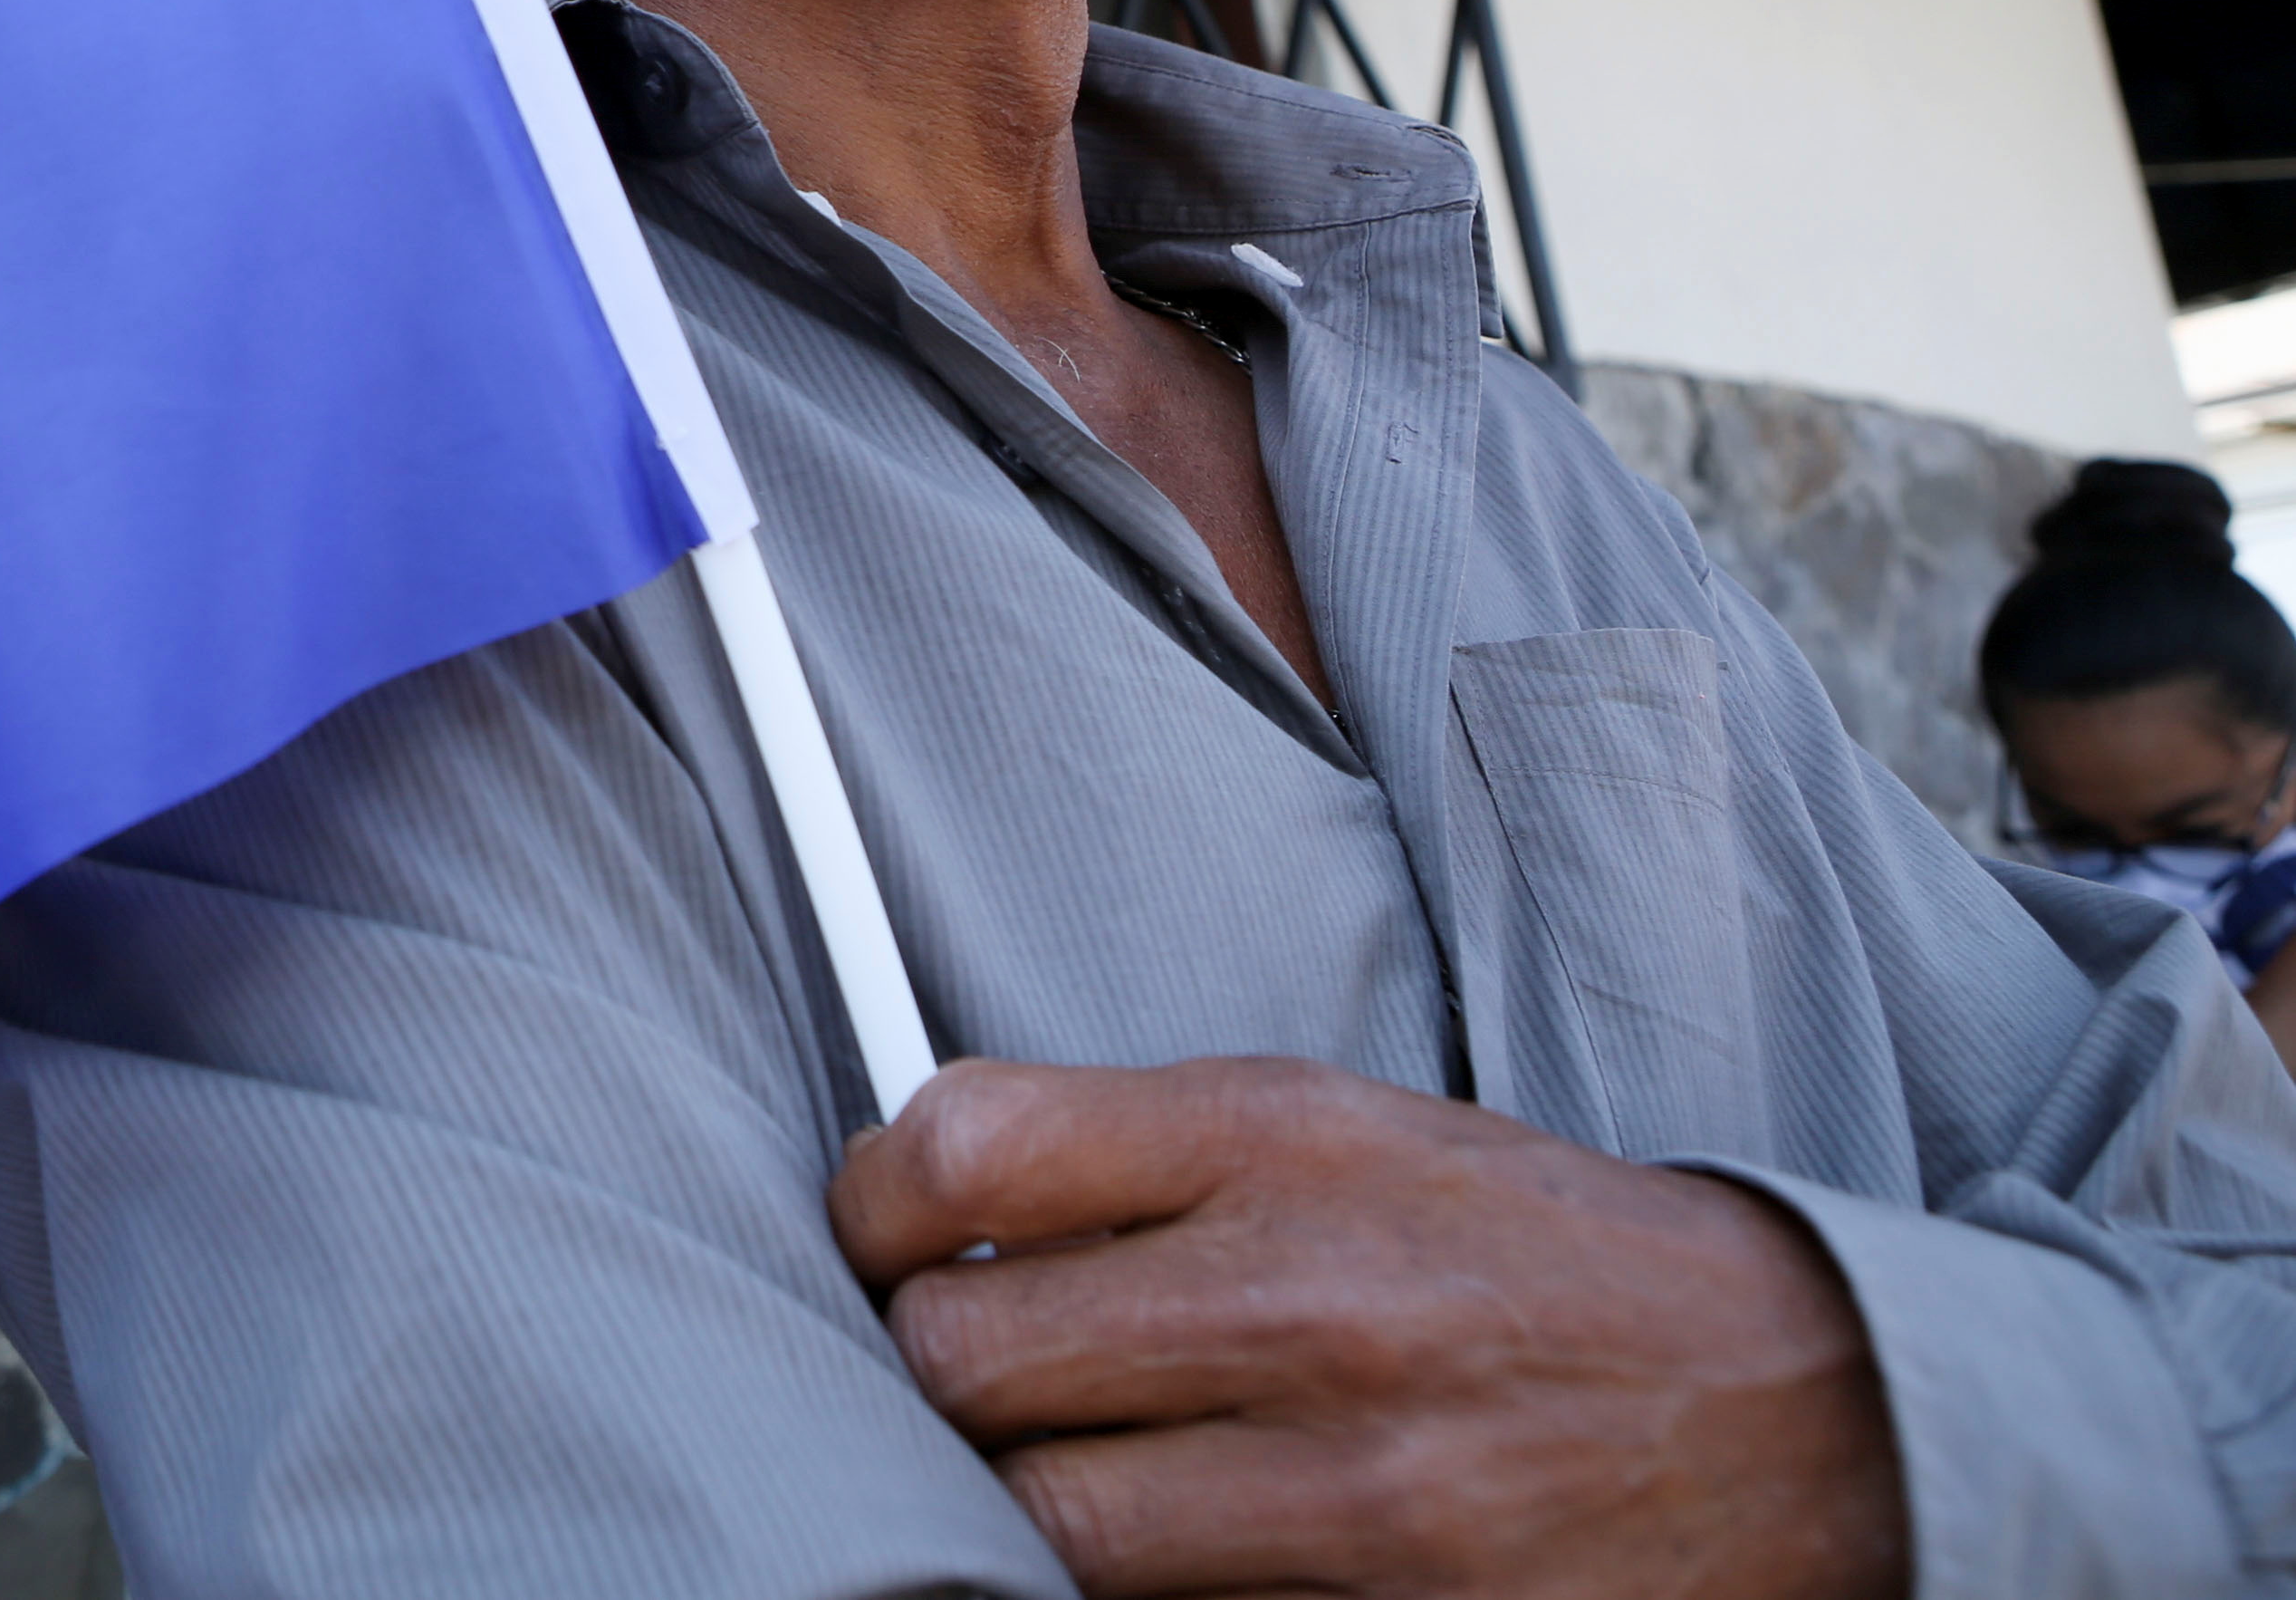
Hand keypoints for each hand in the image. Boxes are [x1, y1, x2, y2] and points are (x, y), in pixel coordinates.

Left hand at [826, 1058, 1904, 1599]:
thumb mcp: (1345, 1127)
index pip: (962, 1153)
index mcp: (1283, 1143)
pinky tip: (1183, 1555)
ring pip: (1044, 1534)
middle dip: (939, 1378)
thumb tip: (919, 1196)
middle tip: (987, 1379)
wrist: (1807, 1406)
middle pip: (962, 1364)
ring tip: (1083, 1473)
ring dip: (1029, 1511)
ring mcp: (1360, 1500)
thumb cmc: (1536, 1256)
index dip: (875, 1207)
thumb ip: (1135, 1155)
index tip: (887, 1238)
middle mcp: (1313, 1309)